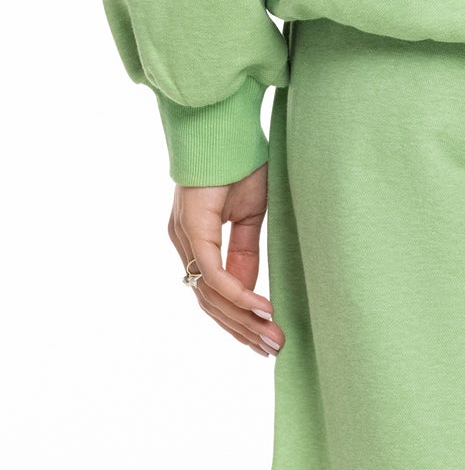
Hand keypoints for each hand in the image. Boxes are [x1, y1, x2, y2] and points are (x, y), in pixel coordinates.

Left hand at [168, 161, 284, 357]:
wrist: (226, 122)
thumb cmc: (240, 160)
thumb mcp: (250, 212)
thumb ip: (245, 251)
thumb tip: (248, 290)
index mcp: (194, 239)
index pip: (213, 292)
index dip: (239, 318)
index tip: (267, 336)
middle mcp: (182, 243)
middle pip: (209, 303)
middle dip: (243, 330)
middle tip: (273, 349)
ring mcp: (184, 238)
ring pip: (210, 295)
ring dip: (243, 320)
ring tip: (272, 338)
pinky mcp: (192, 229)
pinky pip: (214, 274)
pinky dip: (239, 294)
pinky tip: (262, 308)